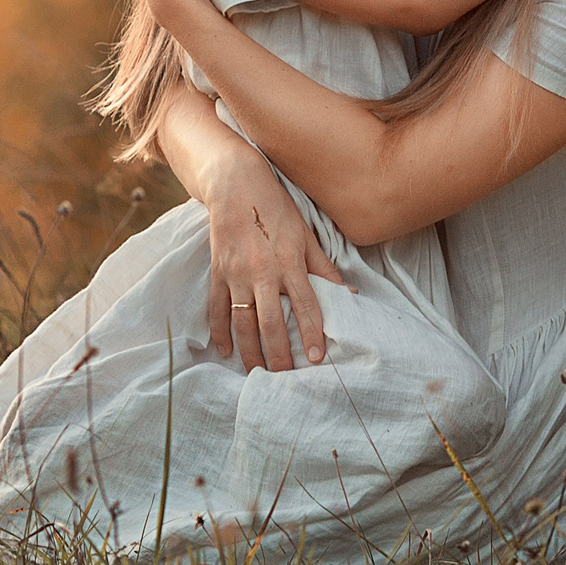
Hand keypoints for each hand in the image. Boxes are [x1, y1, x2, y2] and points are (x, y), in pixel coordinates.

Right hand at [201, 151, 341, 369]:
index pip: (305, 305)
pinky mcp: (218, 272)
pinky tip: (226, 351)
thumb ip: (324, 267)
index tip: (317, 358)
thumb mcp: (306, 235)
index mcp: (288, 262)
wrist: (235, 185)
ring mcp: (236, 274)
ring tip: (258, 374)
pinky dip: (219, 331)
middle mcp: (262, 272)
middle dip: (279, 354)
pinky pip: (217, 308)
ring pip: (242, 322)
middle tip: (286, 379)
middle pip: (271, 322)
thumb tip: (349, 294)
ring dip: (251, 351)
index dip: (312, 332)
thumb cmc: (276, 208)